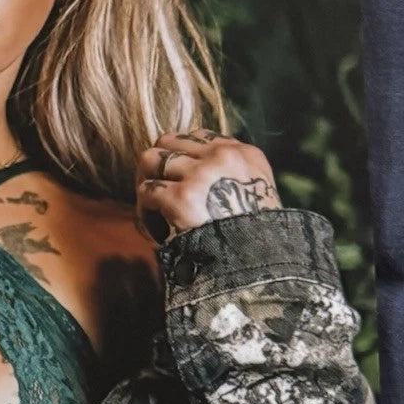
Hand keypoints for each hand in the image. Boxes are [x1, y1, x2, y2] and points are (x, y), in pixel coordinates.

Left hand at [135, 129, 281, 240]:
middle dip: (156, 166)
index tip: (176, 180)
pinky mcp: (181, 198)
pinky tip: (158, 233)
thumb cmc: (253, 241)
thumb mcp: (254, 195)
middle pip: (166, 141)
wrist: (259, 268)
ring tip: (154, 212)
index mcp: (243, 154)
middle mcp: (222, 157)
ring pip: (149, 160)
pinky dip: (144, 214)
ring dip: (145, 185)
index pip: (194, 136)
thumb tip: (186, 170)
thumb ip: (227, 175)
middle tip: (156, 194)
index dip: (178, 156)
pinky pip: (146, 192)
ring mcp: (200, 176)